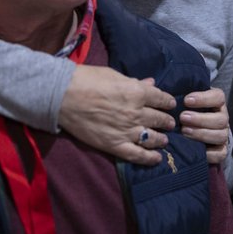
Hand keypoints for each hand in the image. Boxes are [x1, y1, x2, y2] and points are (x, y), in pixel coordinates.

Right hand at [59, 64, 176, 165]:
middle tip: (169, 123)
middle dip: (167, 121)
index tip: (170, 104)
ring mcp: (126, 131)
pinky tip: (157, 158)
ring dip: (161, 139)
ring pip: (153, 138)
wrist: (62, 96)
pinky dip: (149, 158)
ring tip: (164, 139)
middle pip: (159, 118)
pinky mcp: (114, 145)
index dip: (167, 102)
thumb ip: (135, 82)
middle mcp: (136, 113)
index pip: (161, 98)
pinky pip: (137, 155)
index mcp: (137, 92)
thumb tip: (151, 83)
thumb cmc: (87, 79)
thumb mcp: (114, 75)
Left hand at [180, 88, 230, 164]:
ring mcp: (223, 134)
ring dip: (202, 134)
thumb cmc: (187, 110)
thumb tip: (153, 83)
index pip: (218, 97)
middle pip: (220, 119)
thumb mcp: (183, 99)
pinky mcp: (221, 150)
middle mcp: (222, 117)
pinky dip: (209, 154)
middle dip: (200, 119)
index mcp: (216, 102)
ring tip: (184, 131)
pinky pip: (221, 153)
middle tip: (182, 118)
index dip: (204, 99)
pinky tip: (195, 149)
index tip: (187, 100)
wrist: (196, 130)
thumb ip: (175, 92)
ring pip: (220, 135)